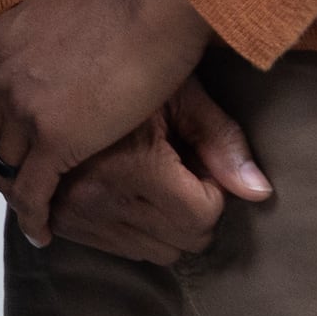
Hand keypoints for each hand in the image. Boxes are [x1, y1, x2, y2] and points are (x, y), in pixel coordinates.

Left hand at [0, 0, 214, 244]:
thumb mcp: (64, 5)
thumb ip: (47, 31)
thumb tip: (55, 32)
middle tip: (18, 175)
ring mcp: (22, 110)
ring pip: (4, 168)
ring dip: (15, 189)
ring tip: (33, 205)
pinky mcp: (54, 140)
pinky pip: (31, 193)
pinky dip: (34, 216)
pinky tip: (43, 229)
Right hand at [46, 80, 273, 264]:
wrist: (55, 62)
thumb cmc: (129, 67)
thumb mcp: (179, 93)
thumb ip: (220, 141)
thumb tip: (261, 193)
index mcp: (133, 165)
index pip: (202, 217)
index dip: (213, 190)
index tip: (198, 160)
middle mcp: (100, 198)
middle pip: (182, 243)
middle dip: (193, 211)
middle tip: (180, 169)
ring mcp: (76, 212)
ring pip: (154, 253)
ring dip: (165, 224)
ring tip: (153, 177)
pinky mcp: (60, 219)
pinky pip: (120, 249)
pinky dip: (135, 228)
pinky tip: (129, 189)